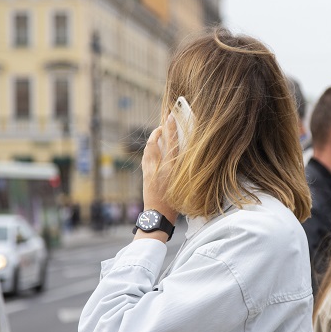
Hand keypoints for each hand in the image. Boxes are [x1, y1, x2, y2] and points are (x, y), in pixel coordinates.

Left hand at [140, 115, 178, 229]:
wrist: (158, 215)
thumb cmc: (176, 202)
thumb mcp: (185, 183)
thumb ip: (184, 168)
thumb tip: (184, 153)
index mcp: (172, 168)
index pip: (171, 143)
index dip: (171, 128)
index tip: (171, 116)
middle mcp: (159, 167)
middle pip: (157, 142)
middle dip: (160, 130)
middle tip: (164, 121)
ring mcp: (150, 170)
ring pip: (149, 148)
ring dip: (154, 138)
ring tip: (159, 132)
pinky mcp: (145, 174)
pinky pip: (146, 156)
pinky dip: (150, 149)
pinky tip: (153, 147)